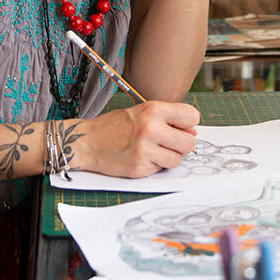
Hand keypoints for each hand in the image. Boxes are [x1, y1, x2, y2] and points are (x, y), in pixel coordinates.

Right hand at [72, 101, 199, 177]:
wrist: (86, 142)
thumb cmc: (114, 126)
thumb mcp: (141, 112)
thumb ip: (167, 120)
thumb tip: (192, 132)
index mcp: (153, 110)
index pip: (191, 116)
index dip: (187, 123)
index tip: (180, 127)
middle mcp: (151, 129)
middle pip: (189, 143)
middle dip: (181, 145)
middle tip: (168, 143)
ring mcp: (145, 150)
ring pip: (177, 160)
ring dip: (168, 157)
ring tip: (152, 150)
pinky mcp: (139, 168)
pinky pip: (160, 170)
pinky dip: (153, 165)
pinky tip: (140, 157)